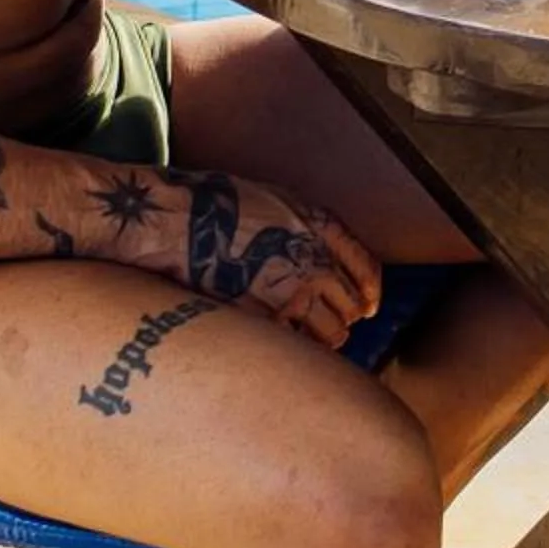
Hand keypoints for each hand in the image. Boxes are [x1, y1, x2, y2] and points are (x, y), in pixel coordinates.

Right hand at [146, 169, 382, 349]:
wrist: (179, 220)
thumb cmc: (220, 202)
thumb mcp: (279, 198)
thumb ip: (309, 226)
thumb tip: (321, 249)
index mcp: (322, 229)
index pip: (365, 270)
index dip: (368, 292)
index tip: (367, 305)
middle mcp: (314, 262)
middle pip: (350, 308)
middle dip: (343, 319)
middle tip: (332, 326)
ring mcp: (290, 294)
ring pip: (329, 335)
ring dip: (322, 340)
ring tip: (309, 341)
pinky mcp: (264, 318)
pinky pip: (294, 345)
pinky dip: (292, 349)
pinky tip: (281, 345)